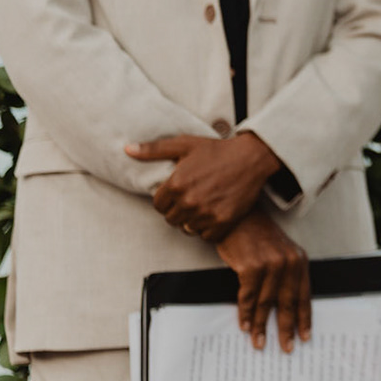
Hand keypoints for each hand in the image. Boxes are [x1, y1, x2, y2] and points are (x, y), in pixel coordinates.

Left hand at [127, 132, 283, 240]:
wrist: (253, 157)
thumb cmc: (218, 150)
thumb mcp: (185, 144)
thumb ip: (154, 150)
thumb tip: (127, 149)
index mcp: (176, 184)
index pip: (158, 206)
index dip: (168, 200)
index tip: (181, 192)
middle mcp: (189, 201)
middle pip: (171, 219)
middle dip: (179, 210)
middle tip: (194, 198)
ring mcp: (206, 213)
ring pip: (188, 229)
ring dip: (193, 220)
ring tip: (204, 205)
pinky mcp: (223, 221)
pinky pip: (205, 236)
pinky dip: (208, 228)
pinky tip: (214, 213)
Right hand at [213, 211, 310, 351]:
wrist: (238, 217)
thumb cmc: (257, 237)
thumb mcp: (279, 253)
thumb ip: (284, 275)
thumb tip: (282, 308)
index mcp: (299, 260)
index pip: (304, 295)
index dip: (304, 317)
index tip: (305, 336)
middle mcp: (289, 262)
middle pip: (288, 303)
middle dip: (286, 328)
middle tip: (286, 347)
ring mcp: (271, 264)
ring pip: (266, 303)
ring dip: (261, 325)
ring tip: (259, 342)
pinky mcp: (251, 267)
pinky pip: (248, 297)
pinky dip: (245, 313)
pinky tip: (244, 326)